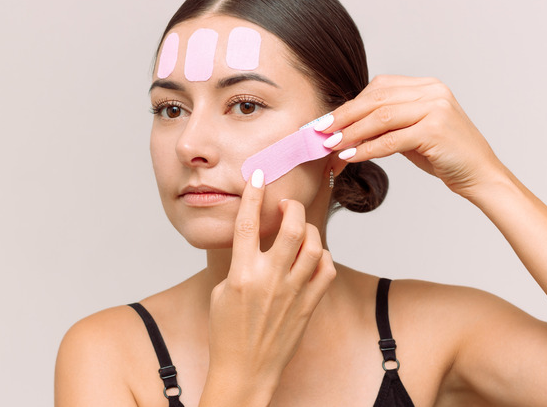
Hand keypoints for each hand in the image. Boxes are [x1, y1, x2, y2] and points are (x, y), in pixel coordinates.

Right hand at [204, 171, 335, 399]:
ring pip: (313, 246)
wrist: (245, 371)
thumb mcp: (220, 292)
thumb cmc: (227, 333)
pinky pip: (326, 271)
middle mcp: (269, 280)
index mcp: (241, 275)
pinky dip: (323, 257)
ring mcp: (292, 293)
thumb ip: (239, 264)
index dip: (253, 195)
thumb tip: (253, 243)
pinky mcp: (308, 306)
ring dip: (309, 229)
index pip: (247, 225)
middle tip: (287, 205)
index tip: (258, 175)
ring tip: (300, 229)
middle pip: (290, 228)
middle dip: (291, 207)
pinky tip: (313, 256)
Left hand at [319, 75, 508, 198]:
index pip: (378, 88)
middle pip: (376, 100)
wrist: (481, 175)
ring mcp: (436, 108)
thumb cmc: (446, 156)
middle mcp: (432, 91)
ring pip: (380, 117)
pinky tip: (350, 156)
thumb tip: (344, 130)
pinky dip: (366, 149)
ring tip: (330, 145)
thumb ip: (386, 126)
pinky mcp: (435, 130)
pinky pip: (391, 139)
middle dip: (344, 116)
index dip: (350, 105)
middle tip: (320, 131)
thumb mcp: (413, 134)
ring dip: (351, 132)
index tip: (327, 121)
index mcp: (427, 86)